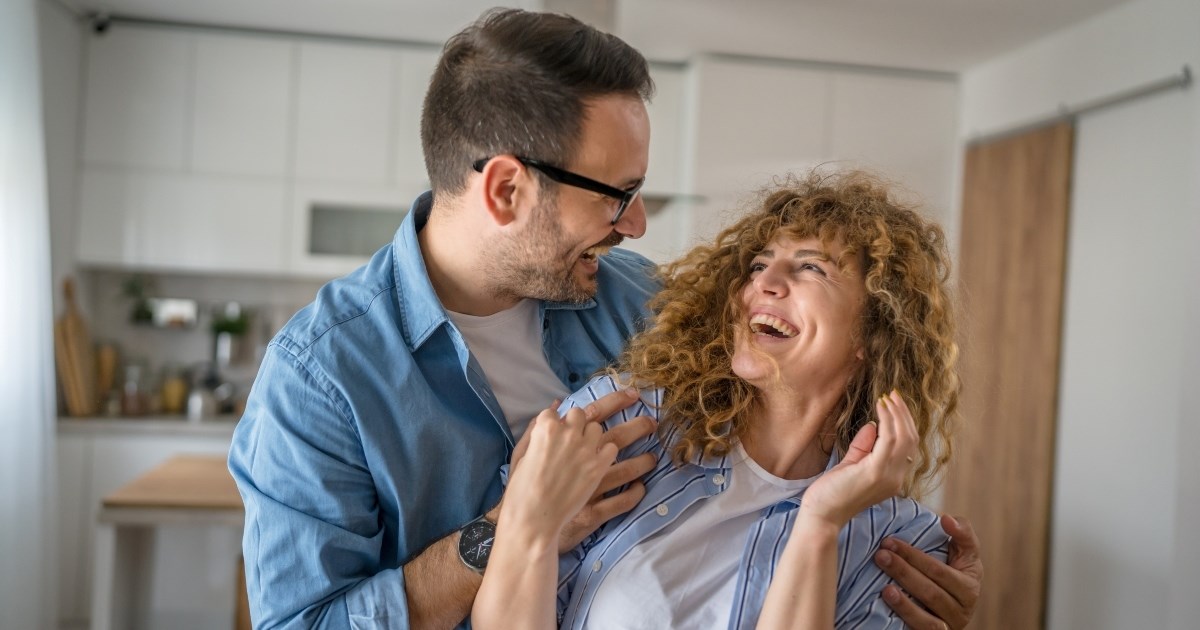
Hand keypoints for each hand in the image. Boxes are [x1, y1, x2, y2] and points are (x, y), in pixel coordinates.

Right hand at [506, 388, 657, 552]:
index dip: (614, 401)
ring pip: (627, 467)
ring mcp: (588, 482)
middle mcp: (575, 454)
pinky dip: (635, 492)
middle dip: (638, 425)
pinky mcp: (595, 508)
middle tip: (651, 422)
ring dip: (643, 461)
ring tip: (653, 458)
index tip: (630, 396)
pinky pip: (623, 500)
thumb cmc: (521, 488)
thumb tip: (557, 404)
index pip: (589, 411)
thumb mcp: (521, 454)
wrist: (524, 525)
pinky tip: (640, 486)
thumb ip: (538, 427)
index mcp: (555, 435)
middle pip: (616, 434)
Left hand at [799, 390, 917, 529]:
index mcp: (893, 477)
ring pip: (904, 437)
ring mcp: (889, 475)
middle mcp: (897, 477)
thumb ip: (864, 447)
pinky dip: (887, 420)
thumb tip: (873, 425)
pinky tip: (880, 406)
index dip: (904, 423)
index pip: (908, 446)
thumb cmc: (833, 493)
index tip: (894, 404)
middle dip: (904, 414)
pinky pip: (889, 439)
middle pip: (911, 439)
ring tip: (888, 397)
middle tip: (895, 394)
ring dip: (897, 413)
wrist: (822, 515)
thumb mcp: (851, 464)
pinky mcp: (876, 471)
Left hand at [875, 514, 982, 629]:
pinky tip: (890, 605)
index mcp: (969, 585)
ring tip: (884, 587)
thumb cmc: (953, 570)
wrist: (949, 604)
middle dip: (903, 571)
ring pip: (928, 617)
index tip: (890, 540)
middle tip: (880, 555)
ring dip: (904, 603)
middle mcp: (962, 610)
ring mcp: (949, 626)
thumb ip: (961, 532)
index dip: (914, 556)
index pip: (940, 571)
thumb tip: (947, 519)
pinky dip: (907, 618)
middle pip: (931, 592)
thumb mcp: (964, 552)